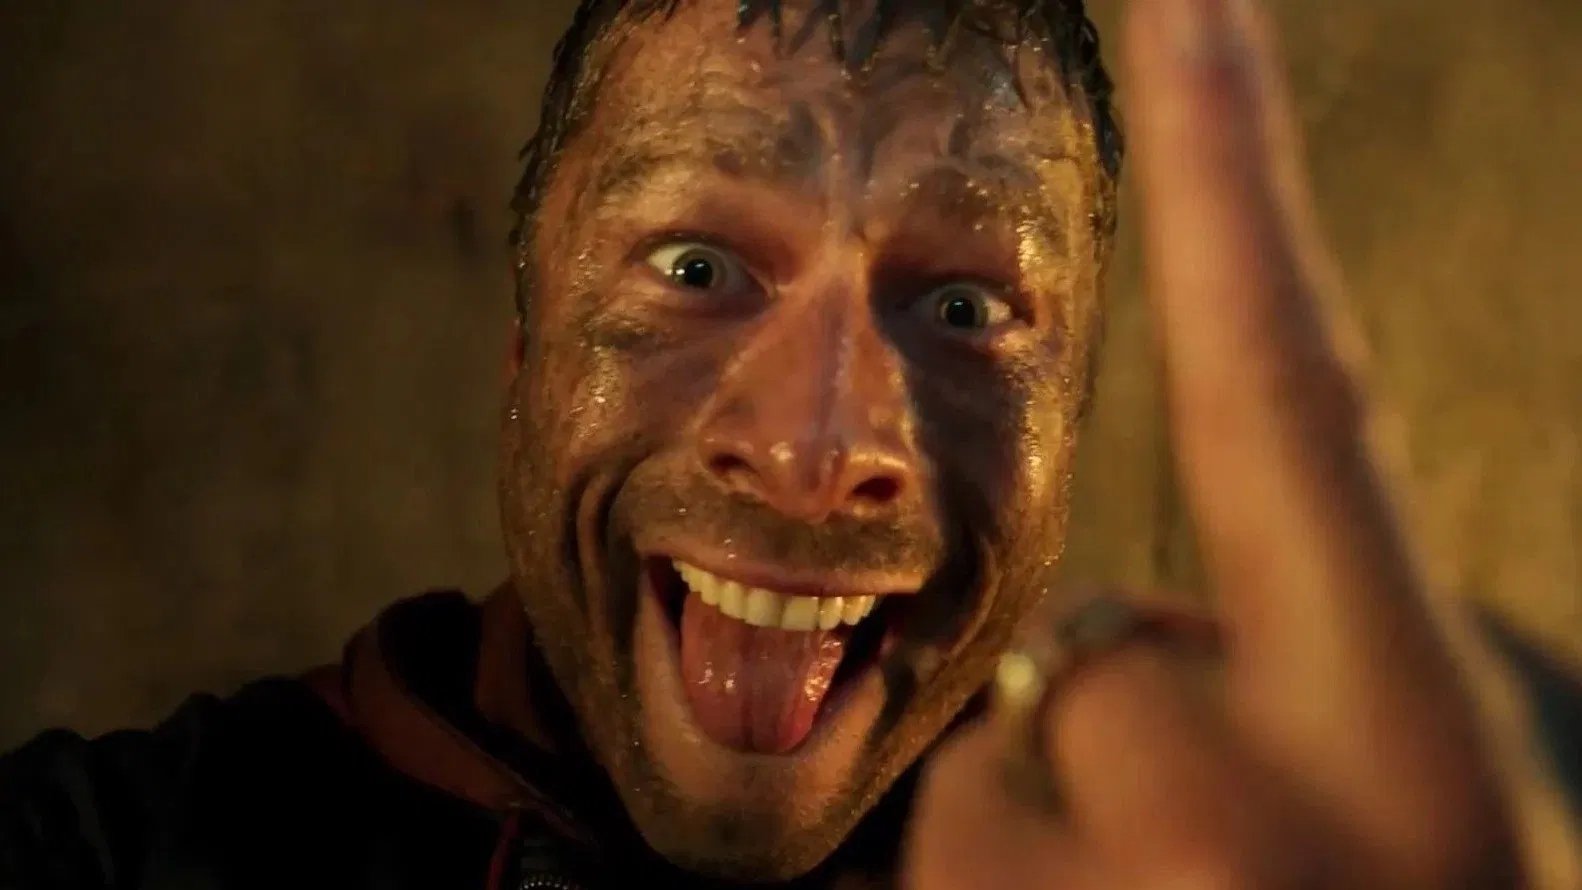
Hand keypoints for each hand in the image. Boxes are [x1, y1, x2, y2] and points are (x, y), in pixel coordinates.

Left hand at [903, 0, 1524, 886]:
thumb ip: (1277, 663)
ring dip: (1065, 835)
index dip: (1241, 182)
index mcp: (1408, 739)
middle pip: (1094, 654)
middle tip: (1238, 869)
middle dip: (1128, 730)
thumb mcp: (1396, 788)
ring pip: (1012, 775)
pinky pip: (946, 861)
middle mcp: (1275, 813)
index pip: (1295, 393)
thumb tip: (1110, 638)